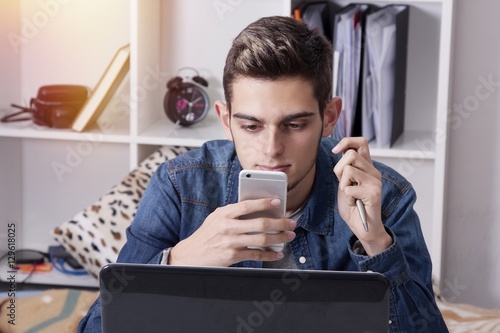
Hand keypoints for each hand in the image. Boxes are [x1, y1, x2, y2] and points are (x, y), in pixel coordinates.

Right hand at [169, 198, 295, 265]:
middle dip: (280, 223)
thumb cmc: (207, 234)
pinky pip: (256, 255)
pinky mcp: (232, 256)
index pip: (247, 205)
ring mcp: (231, 242)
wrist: (191, 254)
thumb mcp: (216, 218)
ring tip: (289, 237)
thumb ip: (234, 212)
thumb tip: (258, 209)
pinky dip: (270, 255)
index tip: (277, 202)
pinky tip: (277, 254)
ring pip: (262, 239)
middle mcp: (228, 227)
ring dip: (279, 238)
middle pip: (260, 224)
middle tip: (291, 223)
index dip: (264, 203)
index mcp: (224, 214)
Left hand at [332, 137, 391, 255]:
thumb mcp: (344, 183)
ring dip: (343, 186)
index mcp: (367, 167)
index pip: (361, 142)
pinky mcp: (374, 193)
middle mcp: (374, 171)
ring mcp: (376, 182)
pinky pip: (349, 188)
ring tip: (351, 196)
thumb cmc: (353, 205)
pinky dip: (347, 198)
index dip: (347, 141)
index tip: (335, 151)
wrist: (362, 227)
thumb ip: (344, 168)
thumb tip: (339, 151)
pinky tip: (355, 204)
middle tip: (345, 185)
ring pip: (348, 171)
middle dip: (339, 170)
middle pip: (350, 155)